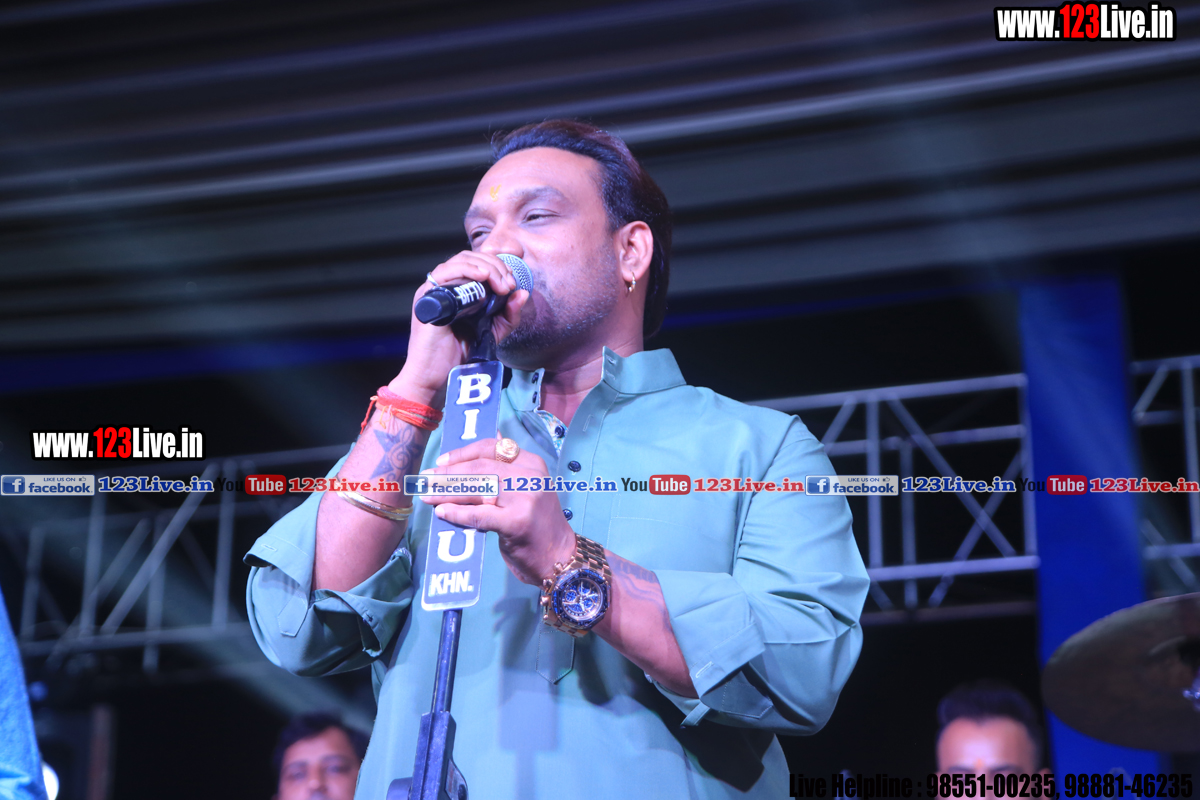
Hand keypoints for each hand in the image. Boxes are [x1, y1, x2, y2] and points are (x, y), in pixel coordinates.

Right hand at [394, 251, 529, 405]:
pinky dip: (467, 269)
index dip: (499, 267)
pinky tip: (483, 277)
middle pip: (472, 257)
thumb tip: (522, 292)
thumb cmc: (459, 355)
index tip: (512, 283)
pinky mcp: (427, 296)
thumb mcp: (493, 332)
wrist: (437, 376)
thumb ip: (508, 314)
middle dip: (496, 267)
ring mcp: (435, 289)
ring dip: (486, 267)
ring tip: (500, 283)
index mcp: (459, 290)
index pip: (479, 264)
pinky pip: (446, 272)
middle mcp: (446, 286)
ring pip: (461, 260)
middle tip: (508, 284)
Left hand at [420, 437, 574, 585]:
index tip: (440, 462)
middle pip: (480, 468)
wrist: (560, 557)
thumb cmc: (537, 523)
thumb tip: (493, 435)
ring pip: (477, 489)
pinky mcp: (517, 522)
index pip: (491, 448)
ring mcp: (525, 499)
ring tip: (427, 496)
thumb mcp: (529, 487)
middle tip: (425, 481)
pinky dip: (457, 513)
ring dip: (446, 493)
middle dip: (448, 474)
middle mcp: (530, 477)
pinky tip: (442, 513)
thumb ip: (509, 466)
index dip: (462, 453)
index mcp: (532, 464)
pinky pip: (479, 515)